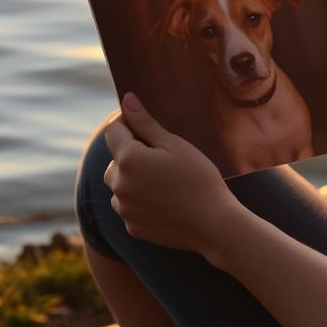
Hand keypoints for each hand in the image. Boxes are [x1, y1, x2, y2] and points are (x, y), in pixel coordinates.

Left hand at [103, 92, 244, 261]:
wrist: (213, 223)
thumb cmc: (198, 178)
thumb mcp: (175, 145)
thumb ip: (146, 123)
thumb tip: (127, 100)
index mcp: (128, 159)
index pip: (113, 131)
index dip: (129, 125)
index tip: (150, 130)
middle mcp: (118, 185)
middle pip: (115, 160)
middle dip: (131, 154)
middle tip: (163, 159)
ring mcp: (124, 209)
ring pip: (119, 185)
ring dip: (132, 179)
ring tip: (164, 182)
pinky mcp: (131, 227)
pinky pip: (128, 206)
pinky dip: (139, 201)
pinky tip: (165, 201)